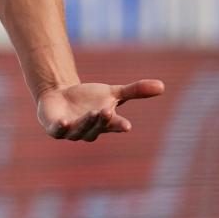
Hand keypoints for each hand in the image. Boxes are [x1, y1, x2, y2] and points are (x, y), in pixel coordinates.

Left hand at [37, 79, 164, 141]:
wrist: (61, 98)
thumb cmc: (90, 99)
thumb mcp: (113, 93)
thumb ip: (136, 91)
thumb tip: (163, 86)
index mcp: (105, 123)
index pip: (114, 126)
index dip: (119, 125)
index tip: (127, 126)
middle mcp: (89, 130)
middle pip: (96, 128)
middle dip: (102, 121)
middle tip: (107, 111)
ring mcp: (72, 131)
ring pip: (80, 131)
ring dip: (86, 123)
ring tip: (93, 112)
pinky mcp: (55, 128)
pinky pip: (58, 131)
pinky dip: (61, 128)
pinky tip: (64, 122)